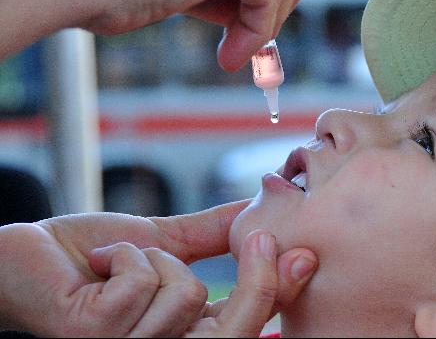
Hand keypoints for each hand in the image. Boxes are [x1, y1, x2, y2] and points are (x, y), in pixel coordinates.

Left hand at [0, 201, 317, 336]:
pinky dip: (125, 254)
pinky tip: (99, 264)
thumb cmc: (91, 256)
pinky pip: (143, 278)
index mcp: (183, 334)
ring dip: (152, 256)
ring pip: (186, 292)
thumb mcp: (164, 242)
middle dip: (259, 277)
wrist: (28, 256)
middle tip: (259, 234)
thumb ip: (211, 235)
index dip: (279, 293)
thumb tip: (257, 212)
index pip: (246, 325)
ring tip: (119, 261)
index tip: (304, 256)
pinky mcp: (96, 337)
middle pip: (237, 327)